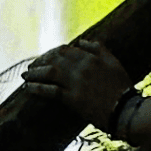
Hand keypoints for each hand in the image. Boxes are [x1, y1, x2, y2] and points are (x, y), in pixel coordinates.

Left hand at [20, 36, 136, 129]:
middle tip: (31, 67)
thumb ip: (98, 49)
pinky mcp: (72, 98)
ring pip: (49, 72)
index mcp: (90, 57)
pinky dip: (37, 88)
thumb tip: (81, 41)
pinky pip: (50, 90)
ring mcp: (76, 82)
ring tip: (25, 76)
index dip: (50, 53)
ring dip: (35, 73)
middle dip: (40, 61)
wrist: (125, 110)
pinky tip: (28, 88)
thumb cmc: (121, 87)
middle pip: (53, 59)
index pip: (64, 50)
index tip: (44, 58)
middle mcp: (81, 67)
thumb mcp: (113, 62)